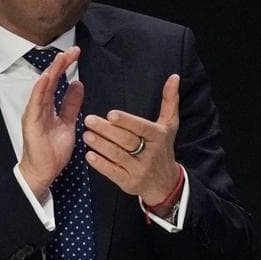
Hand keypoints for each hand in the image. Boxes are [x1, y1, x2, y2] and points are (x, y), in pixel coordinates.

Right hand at [18, 47, 83, 196]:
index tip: (76, 52)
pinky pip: (36, 103)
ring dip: (52, 72)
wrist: (44, 171)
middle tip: (72, 50)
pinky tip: (46, 78)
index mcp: (47, 106)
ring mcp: (34, 113)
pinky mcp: (32, 123)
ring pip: (42, 88)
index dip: (65, 66)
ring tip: (60, 58)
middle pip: (50, 80)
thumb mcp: (68, 123)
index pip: (57, 81)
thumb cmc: (52, 150)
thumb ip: (71, 104)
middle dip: (60, 63)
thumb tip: (77, 84)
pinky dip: (40, 90)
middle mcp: (39, 106)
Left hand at [83, 73, 181, 204]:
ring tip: (86, 135)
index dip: (126, 121)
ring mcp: (140, 170)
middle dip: (107, 131)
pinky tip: (89, 155)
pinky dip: (100, 164)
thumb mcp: (169, 125)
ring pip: (118, 156)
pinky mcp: (129, 183)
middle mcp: (150, 154)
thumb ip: (169, 100)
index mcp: (158, 137)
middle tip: (89, 120)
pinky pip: (113, 173)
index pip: (141, 128)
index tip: (111, 114)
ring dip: (100, 145)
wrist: (165, 182)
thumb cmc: (162, 147)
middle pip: (126, 141)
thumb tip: (174, 76)